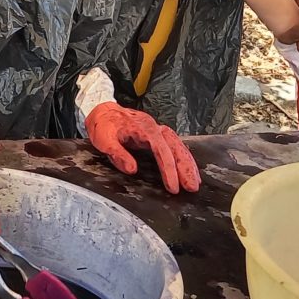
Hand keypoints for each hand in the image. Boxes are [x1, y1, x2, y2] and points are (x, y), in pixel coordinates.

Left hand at [85, 103, 200, 193]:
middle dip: (185, 168)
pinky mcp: (158, 134)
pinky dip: (183, 158)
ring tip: (195, 182)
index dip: (168, 170)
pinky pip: (175, 145)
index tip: (173, 187)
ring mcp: (158, 130)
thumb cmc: (103, 125)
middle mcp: (155, 128)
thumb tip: (132, 170)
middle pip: (176, 148)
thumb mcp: (103, 140)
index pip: (161, 151)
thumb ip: (117, 154)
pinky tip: (188, 169)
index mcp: (143, 129)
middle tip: (192, 187)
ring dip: (188, 164)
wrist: (103, 110)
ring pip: (179, 146)